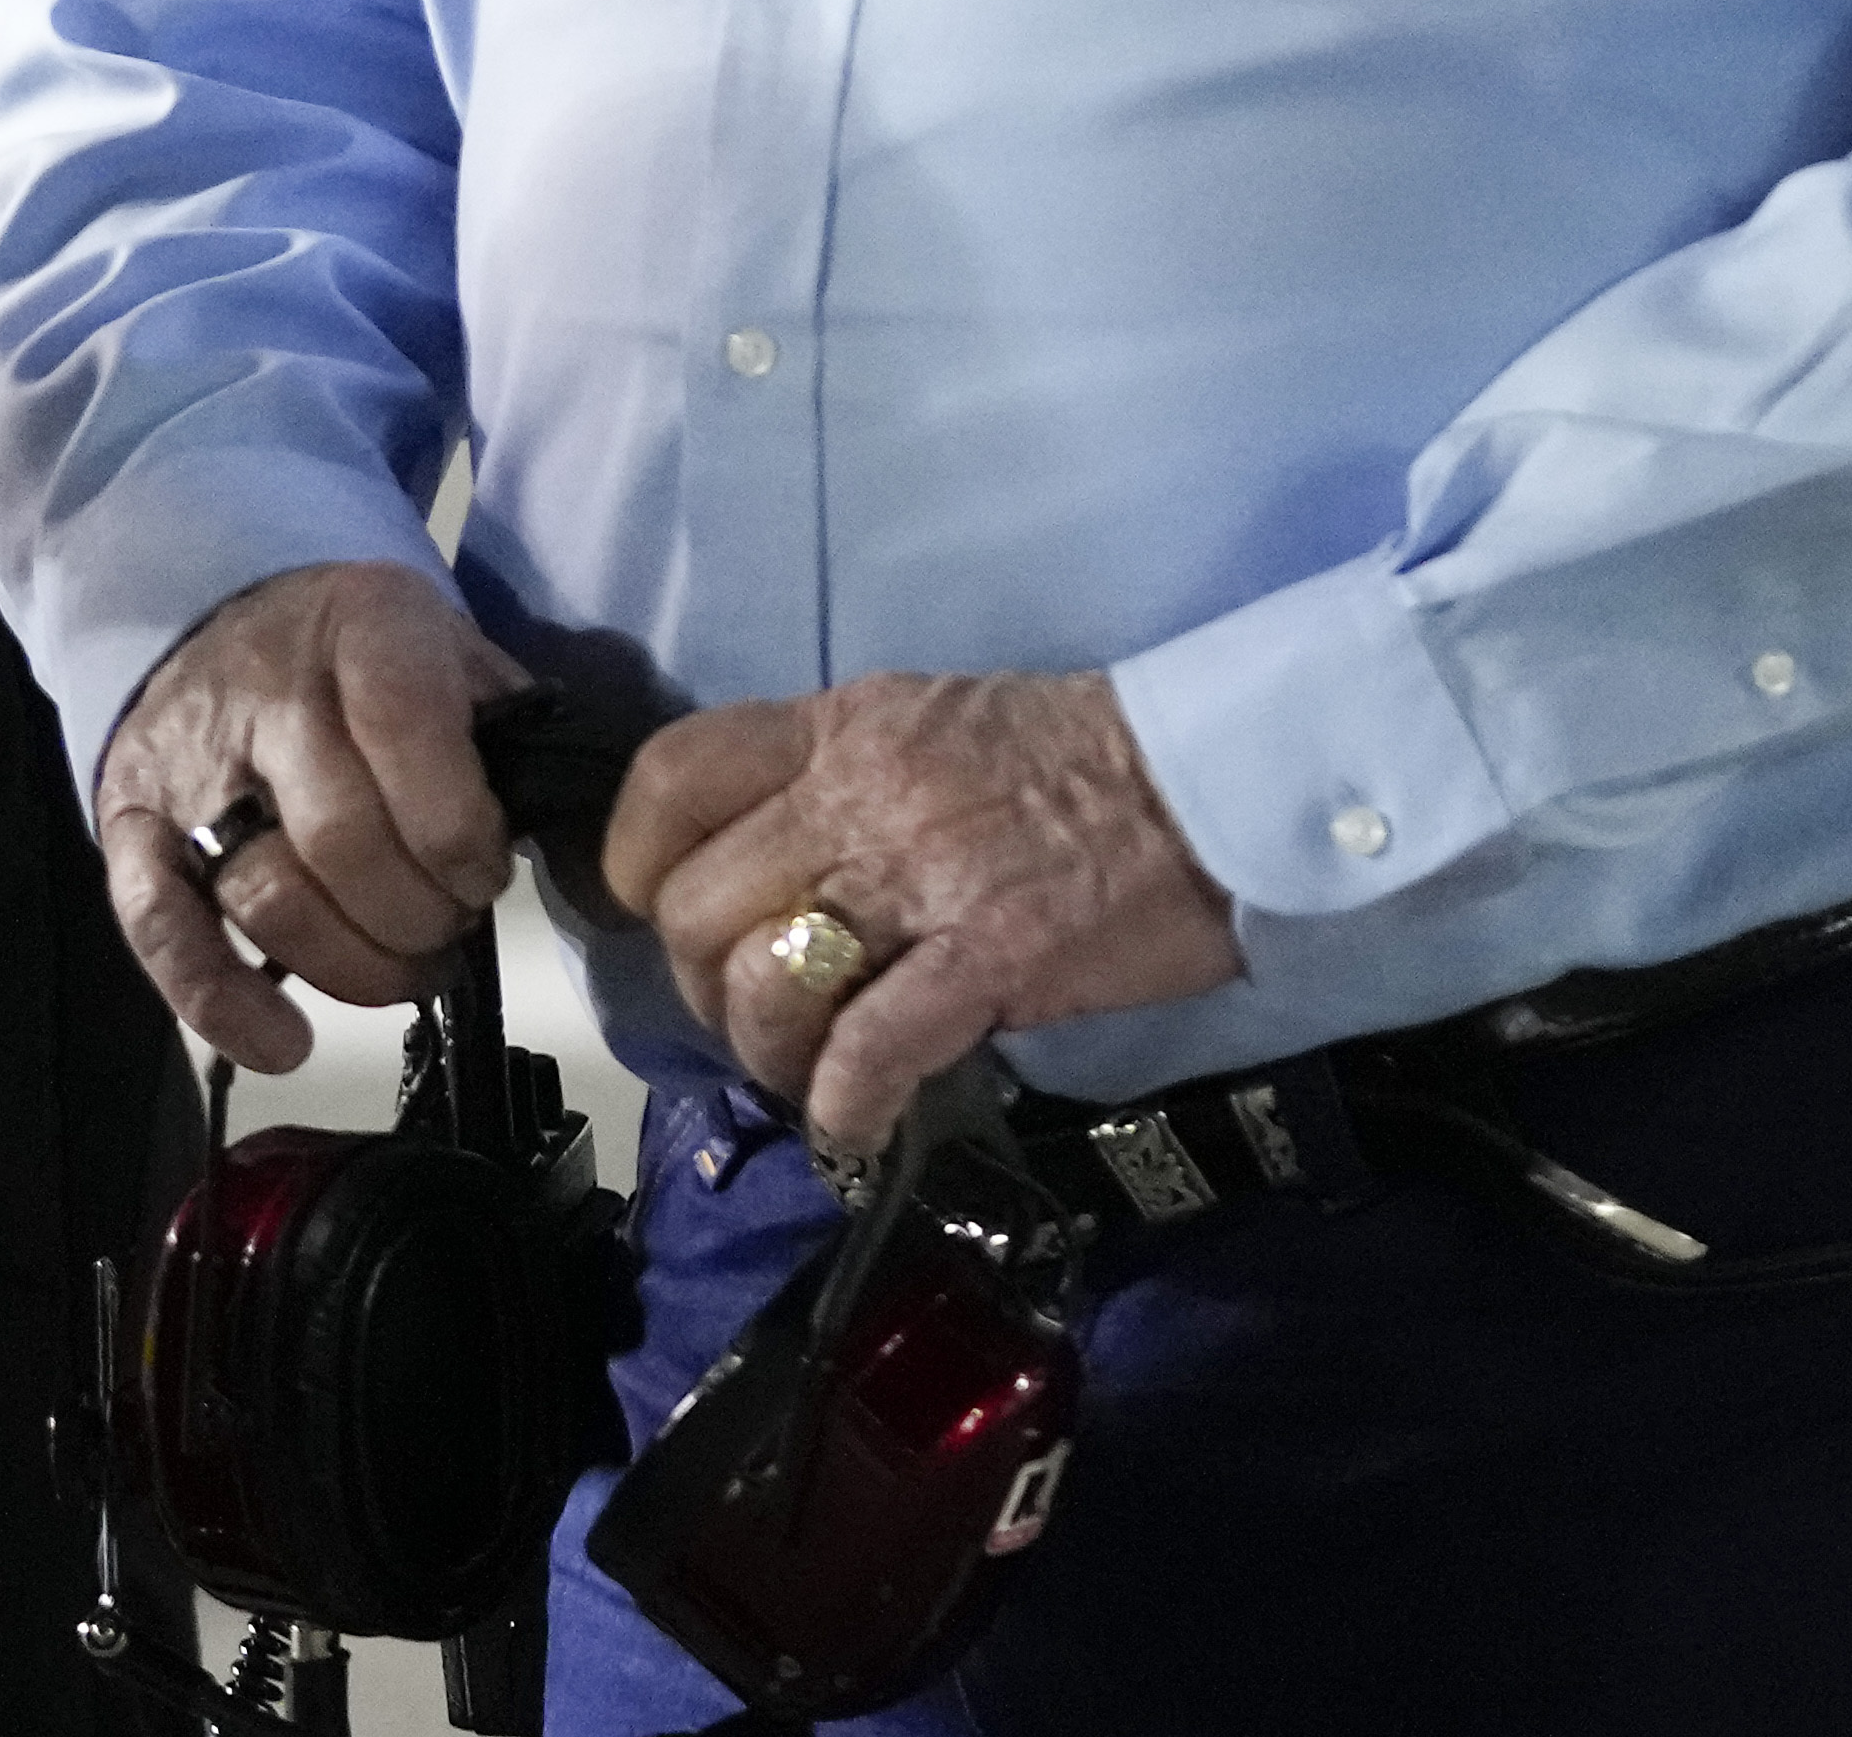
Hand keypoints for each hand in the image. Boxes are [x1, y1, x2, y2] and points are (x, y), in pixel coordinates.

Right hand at [93, 556, 528, 1071]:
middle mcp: (263, 688)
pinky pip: (159, 925)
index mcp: (359, 624)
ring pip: (266, 894)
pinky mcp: (129, 824)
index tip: (485, 874)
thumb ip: (501, 723)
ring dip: (350, 966)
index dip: (456, 826)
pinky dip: (218, 1000)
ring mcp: (188, 762)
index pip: (403, 726)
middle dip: (417, 914)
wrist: (220, 619)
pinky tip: (284, 1044)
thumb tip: (543, 827)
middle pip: (339, 835)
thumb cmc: (364, 659)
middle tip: (449, 929)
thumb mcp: (451, 647)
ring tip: (399, 970)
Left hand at [608, 668, 1245, 1167]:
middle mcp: (859, 792)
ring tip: (812, 1072)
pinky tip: (855, 1125)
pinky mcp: (989, 958)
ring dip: (770, 1052)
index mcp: (840, 726)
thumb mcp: (931, 727)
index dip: (635, 857)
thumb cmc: (1078, 761)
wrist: (1215, 786)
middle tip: (755, 1019)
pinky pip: (869, 1049)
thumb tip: (769, 877)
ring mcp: (922, 877)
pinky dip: (843, 1104)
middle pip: (699, 903)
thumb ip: (837, 782)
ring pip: (765, 982)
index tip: (651, 911)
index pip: (676, 773)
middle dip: (701, 985)